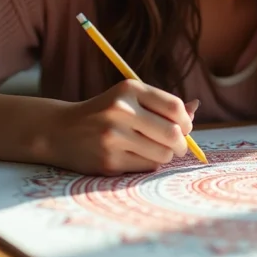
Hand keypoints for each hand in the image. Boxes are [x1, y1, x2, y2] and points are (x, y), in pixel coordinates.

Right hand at [46, 79, 199, 175]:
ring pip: (163, 153)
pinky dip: (148, 163)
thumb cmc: (104, 113)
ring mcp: (113, 137)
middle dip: (182, 143)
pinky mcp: (108, 161)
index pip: (174, 107)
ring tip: (153, 149)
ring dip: (165, 154)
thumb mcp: (129, 99)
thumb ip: (161, 104)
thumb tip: (195, 107)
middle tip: (177, 145)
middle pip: (173, 133)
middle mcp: (120, 110)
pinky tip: (134, 155)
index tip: (185, 127)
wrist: (60, 130)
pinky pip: (147, 166)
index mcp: (129, 89)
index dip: (187, 121)